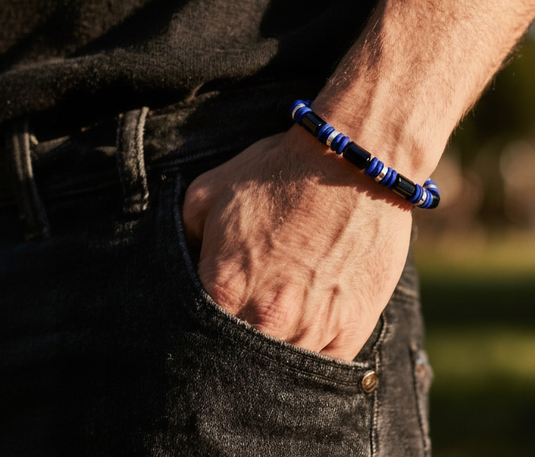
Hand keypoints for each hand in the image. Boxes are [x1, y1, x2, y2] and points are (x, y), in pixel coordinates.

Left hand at [182, 127, 413, 359]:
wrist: (353, 161)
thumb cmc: (280, 171)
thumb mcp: (209, 191)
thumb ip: (182, 238)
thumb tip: (181, 268)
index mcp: (223, 287)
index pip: (192, 339)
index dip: (192, 335)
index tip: (202, 326)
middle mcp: (267, 318)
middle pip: (236, 365)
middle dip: (231, 354)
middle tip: (240, 328)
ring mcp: (312, 329)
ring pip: (281, 373)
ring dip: (273, 358)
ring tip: (275, 329)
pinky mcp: (352, 329)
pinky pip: (325, 369)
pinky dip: (313, 358)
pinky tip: (307, 334)